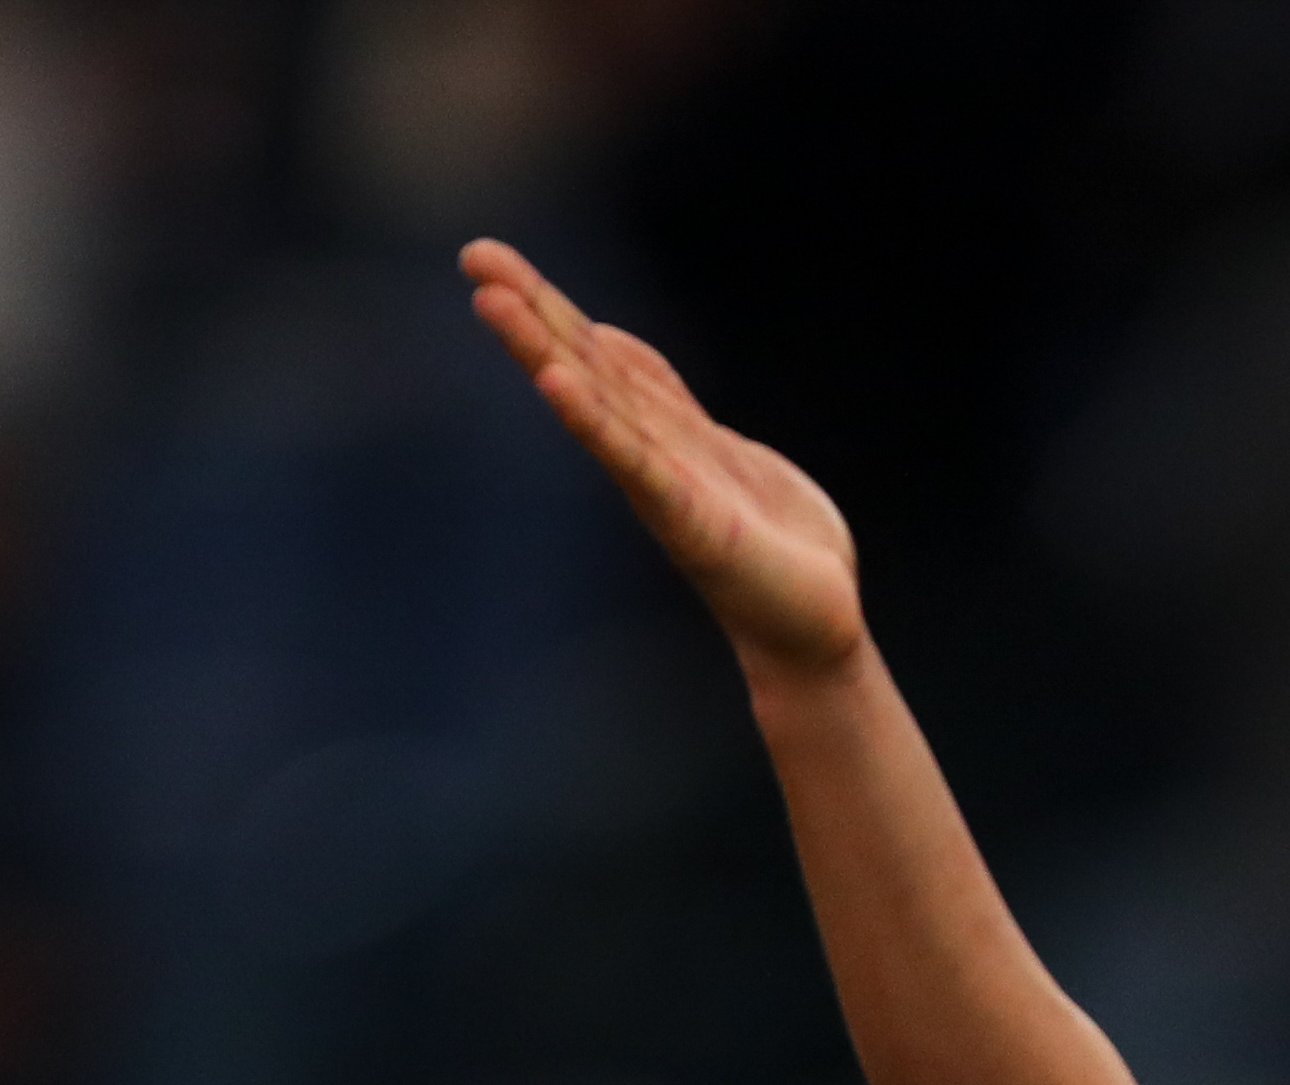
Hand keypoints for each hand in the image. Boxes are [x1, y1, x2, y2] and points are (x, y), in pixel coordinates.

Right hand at [462, 240, 863, 679]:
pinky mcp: (692, 520)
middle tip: (473, 257)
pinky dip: (594, 422)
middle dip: (530, 311)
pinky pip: (635, 461)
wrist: (816, 623)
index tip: (487, 258)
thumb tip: (607, 337)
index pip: (594, 353)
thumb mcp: (716, 445)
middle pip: (582, 366)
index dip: (547, 303)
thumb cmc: (774, 544)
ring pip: (595, 403)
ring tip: (494, 302)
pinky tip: (556, 384)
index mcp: (658, 432)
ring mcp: (665, 486)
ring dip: (543, 350)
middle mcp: (649, 454)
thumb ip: (664, 398)